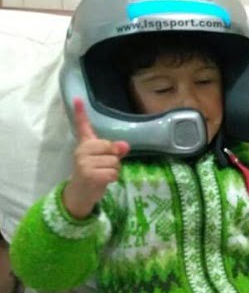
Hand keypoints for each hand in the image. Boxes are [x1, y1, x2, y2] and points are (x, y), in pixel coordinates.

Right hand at [62, 98, 129, 218]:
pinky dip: (114, 178)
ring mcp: (84, 163)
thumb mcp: (104, 160)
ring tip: (103, 174)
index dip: (80, 112)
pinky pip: (113, 173)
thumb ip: (114, 150)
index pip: (83, 126)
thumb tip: (125, 146)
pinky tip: (104, 181)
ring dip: (115, 170)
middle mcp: (81, 151)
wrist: (80, 194)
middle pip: (111, 148)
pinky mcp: (89, 175)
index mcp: (85, 145)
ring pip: (115, 162)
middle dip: (114, 159)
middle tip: (104, 167)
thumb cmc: (94, 173)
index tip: (78, 98)